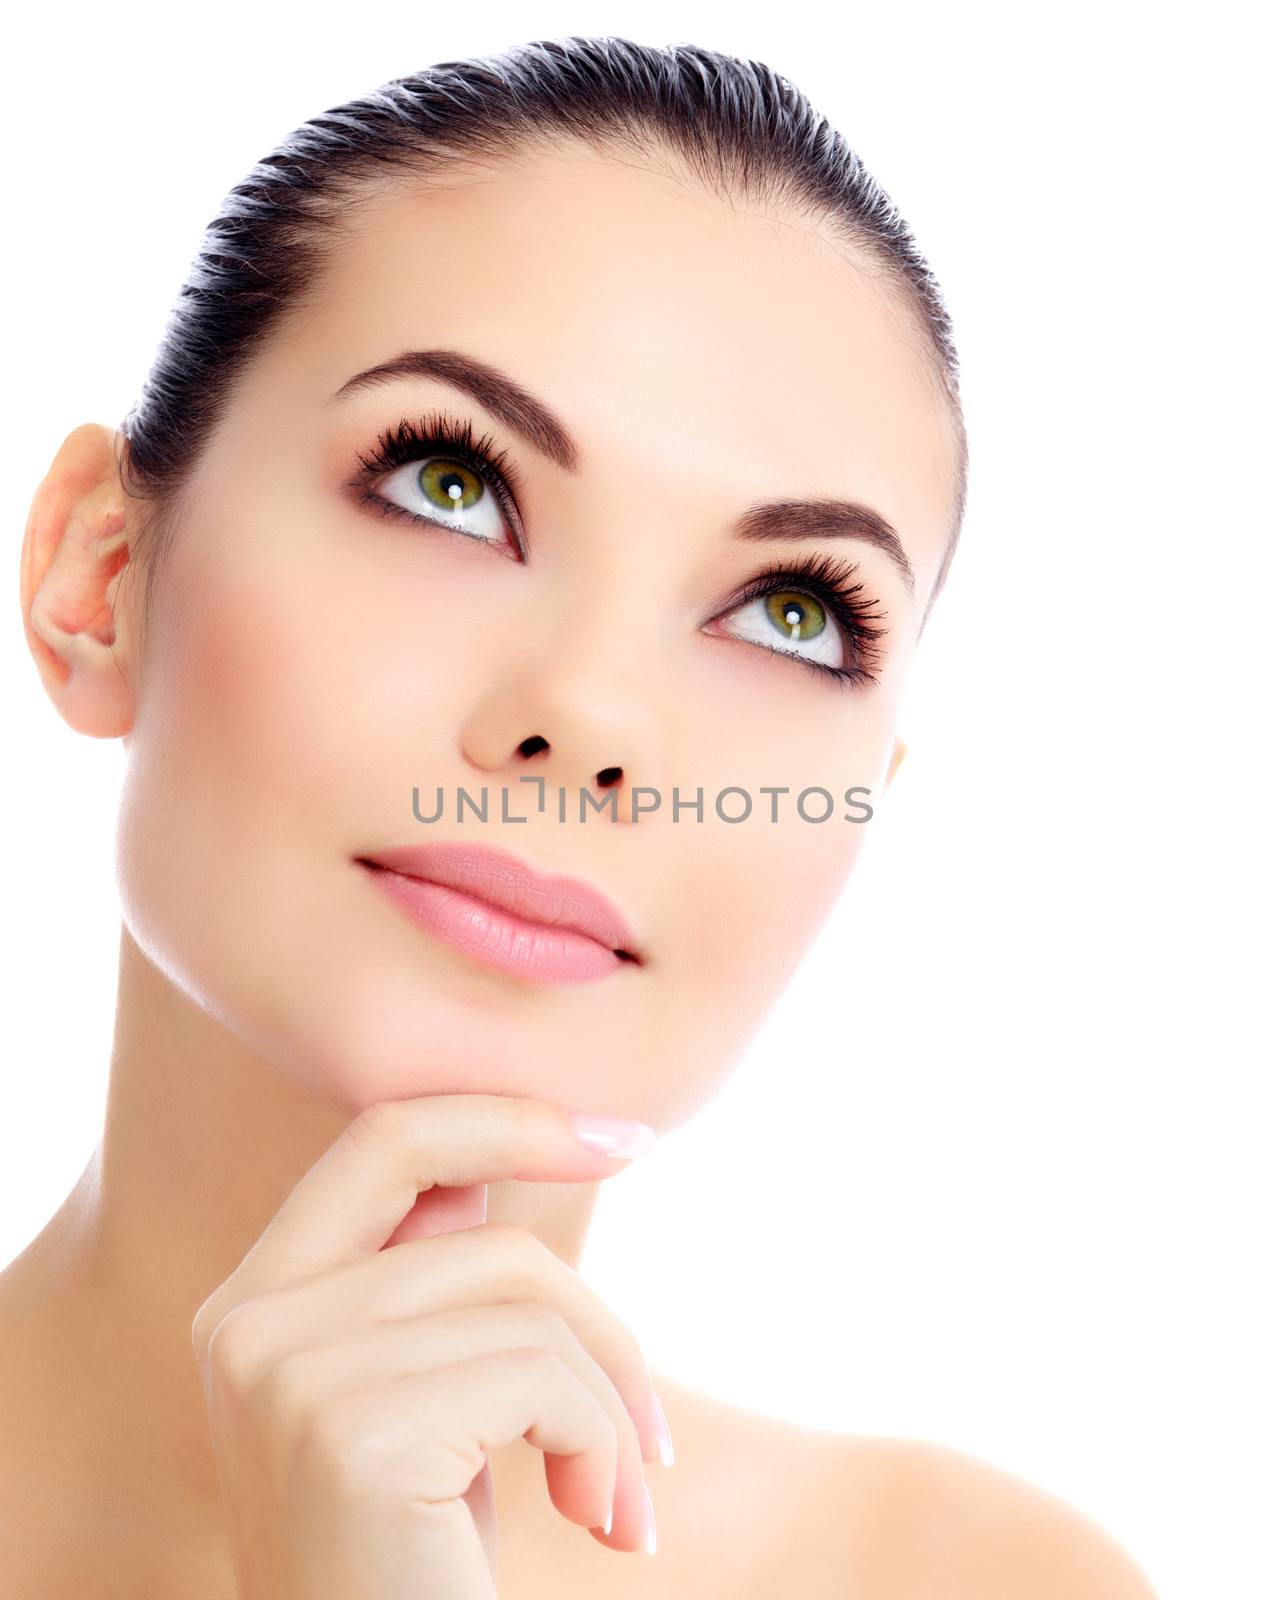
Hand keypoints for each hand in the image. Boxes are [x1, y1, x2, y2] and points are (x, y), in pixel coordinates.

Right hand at [190, 1094, 666, 1597]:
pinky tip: (603, 1528)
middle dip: (601, 1322)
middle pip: (487, 1238)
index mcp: (257, 1302)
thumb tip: (501, 1167)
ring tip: (621, 1503)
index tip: (622, 1135)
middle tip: (659, 1426)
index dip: (505, 1116)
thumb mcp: (422, 1409)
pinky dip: (605, 1448)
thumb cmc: (414, 1568)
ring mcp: (289, 1372)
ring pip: (532, 1308)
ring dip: (614, 1410)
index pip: (384, 1138)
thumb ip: (431, 1285)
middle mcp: (249, 1323)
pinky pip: (544, 1379)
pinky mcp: (349, 1431)